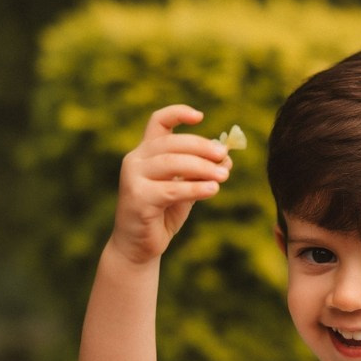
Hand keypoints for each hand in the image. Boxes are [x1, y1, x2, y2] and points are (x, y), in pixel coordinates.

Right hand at [108, 104, 231, 264]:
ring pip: (172, 164)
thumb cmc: (162, 213)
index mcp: (146, 152)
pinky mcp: (137, 198)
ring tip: (224, 175)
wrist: (139, 246)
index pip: (158, 121)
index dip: (178, 113)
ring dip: (202, 167)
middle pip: (172, 143)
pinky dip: (195, 188)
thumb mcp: (185, 188)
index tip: (201, 117)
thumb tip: (227, 156)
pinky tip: (213, 189)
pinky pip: (171, 189)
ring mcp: (133, 178)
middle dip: (202, 147)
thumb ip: (201, 172)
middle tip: (224, 155)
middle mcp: (135, 160)